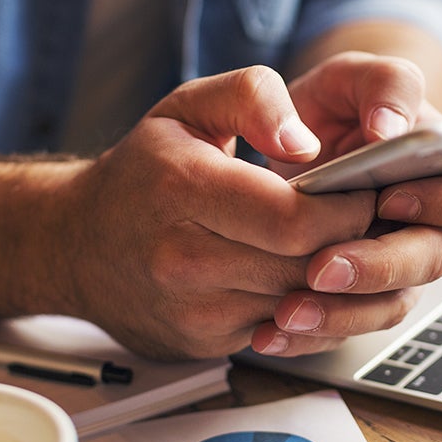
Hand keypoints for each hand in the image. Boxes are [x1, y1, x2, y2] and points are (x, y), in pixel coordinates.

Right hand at [57, 66, 383, 359]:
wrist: (73, 245)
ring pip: (298, 305)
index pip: (295, 220)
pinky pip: (279, 331)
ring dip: (330, 279)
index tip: (362, 192)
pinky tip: (298, 275)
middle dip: (349, 244)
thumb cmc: (140, 172)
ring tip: (338, 245)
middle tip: (367, 221)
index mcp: (183, 190)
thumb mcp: (187, 107)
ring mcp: (192, 309)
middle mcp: (182, 258)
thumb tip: (307, 144)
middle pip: (304, 267)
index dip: (345, 210)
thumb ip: (253, 98)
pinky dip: (301, 306)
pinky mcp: (202, 344)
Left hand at [249, 52, 441, 356]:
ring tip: (287, 310)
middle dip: (379, 267)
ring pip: (391, 306)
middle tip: (323, 267)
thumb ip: (385, 83)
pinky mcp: (361, 299)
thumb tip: (390, 127)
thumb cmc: (339, 106)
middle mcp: (439, 225)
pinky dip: (306, 335)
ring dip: (339, 312)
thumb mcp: (356, 76)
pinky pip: (346, 328)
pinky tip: (266, 333)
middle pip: (435, 260)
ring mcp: (401, 268)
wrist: (291, 142)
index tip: (391, 197)